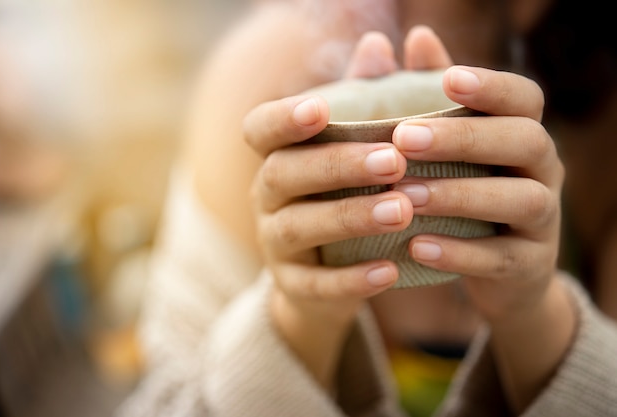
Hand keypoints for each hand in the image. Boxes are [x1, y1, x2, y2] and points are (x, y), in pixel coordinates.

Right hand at [243, 27, 450, 387]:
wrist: (327, 278)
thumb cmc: (346, 197)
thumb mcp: (354, 150)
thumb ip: (365, 99)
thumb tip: (377, 41)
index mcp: (279, 157)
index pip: (259, 129)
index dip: (283, 118)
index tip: (321, 108)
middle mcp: (267, 197)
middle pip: (283, 174)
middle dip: (337, 166)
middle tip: (393, 160)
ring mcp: (276, 245)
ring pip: (298, 228)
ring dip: (349, 217)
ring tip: (402, 210)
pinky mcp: (295, 287)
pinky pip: (316, 286)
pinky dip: (352, 280)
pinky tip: (391, 271)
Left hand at [392, 65, 563, 321]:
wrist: (498, 272)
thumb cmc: (463, 194)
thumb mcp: (447, 148)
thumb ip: (429, 95)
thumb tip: (415, 37)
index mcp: (523, 136)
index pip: (525, 99)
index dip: (492, 86)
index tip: (448, 80)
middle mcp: (544, 171)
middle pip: (525, 141)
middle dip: (464, 137)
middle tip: (403, 138)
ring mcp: (543, 220)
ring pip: (520, 200)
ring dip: (459, 195)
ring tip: (404, 195)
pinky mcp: (529, 265)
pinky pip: (501, 257)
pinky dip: (459, 251)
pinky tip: (416, 245)